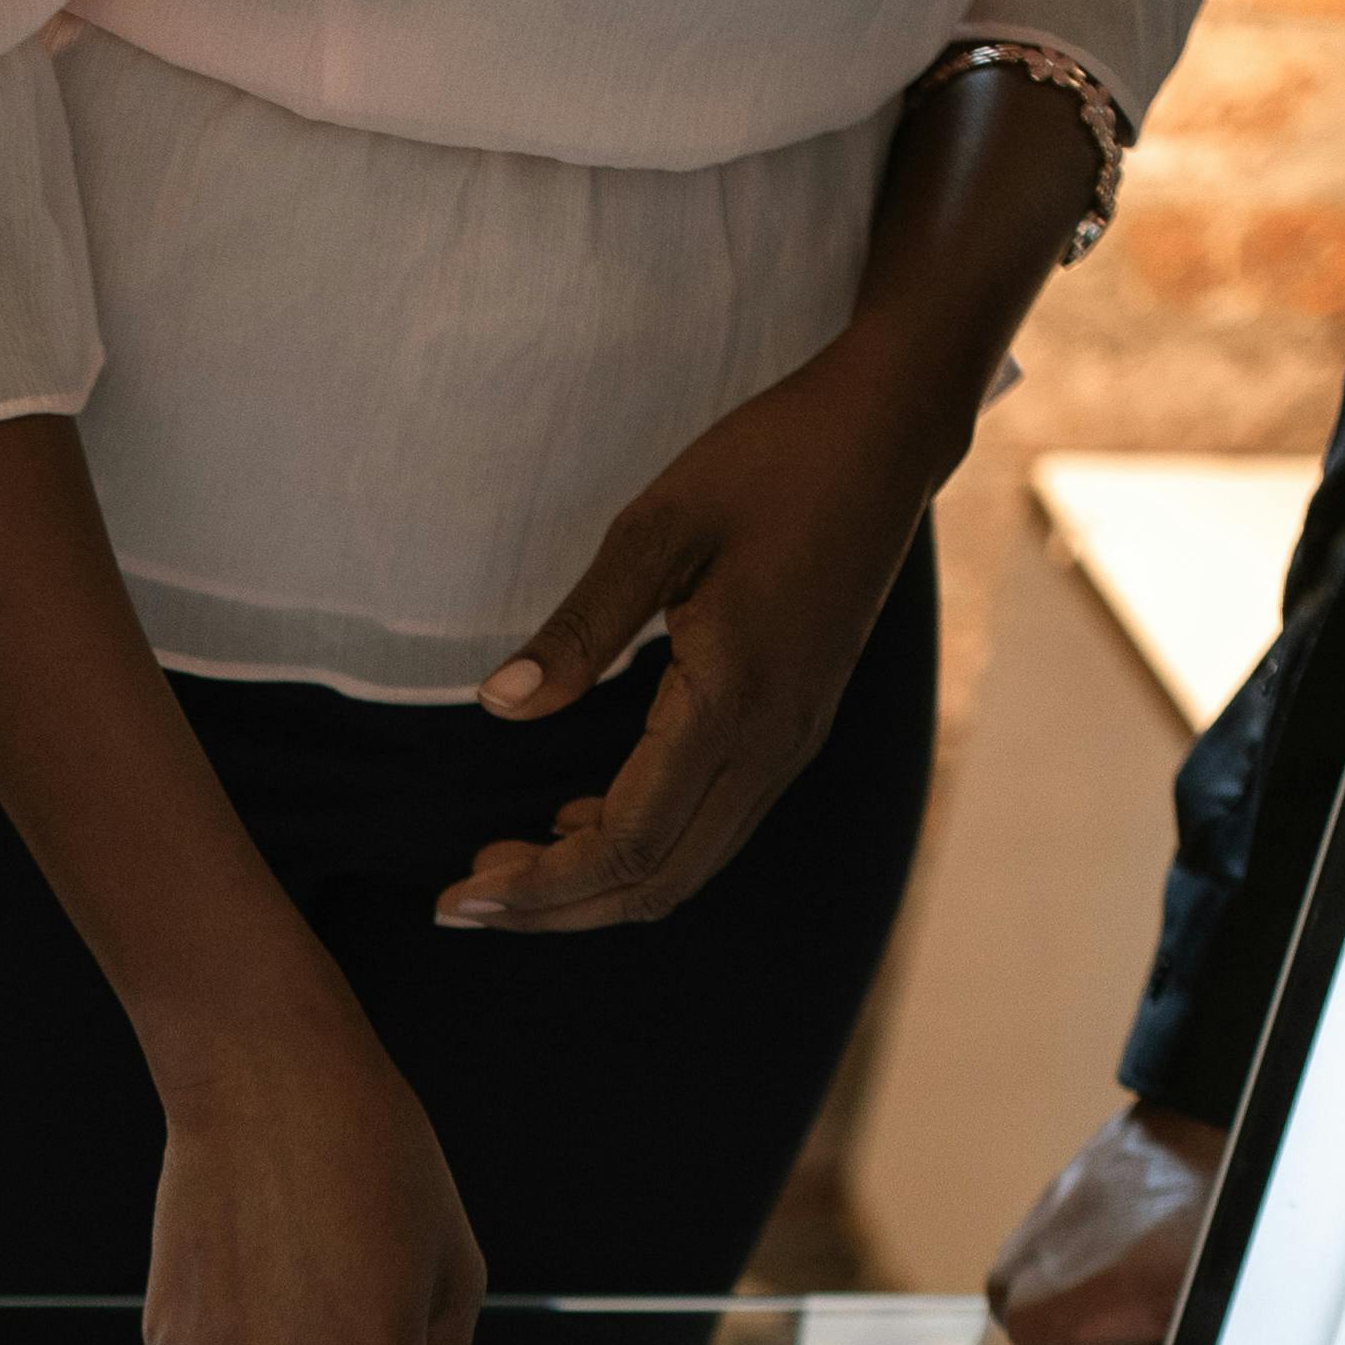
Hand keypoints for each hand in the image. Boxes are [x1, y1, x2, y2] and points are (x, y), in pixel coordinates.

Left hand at [436, 341, 952, 935]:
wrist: (886, 435)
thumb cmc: (772, 464)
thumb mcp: (657, 529)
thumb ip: (579, 627)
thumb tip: (499, 704)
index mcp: (732, 701)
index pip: (628, 842)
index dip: (540, 886)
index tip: (459, 896)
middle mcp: (771, 745)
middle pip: (656, 882)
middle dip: (554, 908)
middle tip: (461, 903)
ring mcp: (791, 743)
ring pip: (686, 866)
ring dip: (594, 887)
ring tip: (505, 867)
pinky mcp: (793, 729)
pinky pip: (711, 826)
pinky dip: (639, 847)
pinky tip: (575, 820)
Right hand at [989, 1105, 1224, 1344]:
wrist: (1220, 1119)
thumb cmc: (1212, 1214)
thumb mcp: (1201, 1326)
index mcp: (1031, 1320)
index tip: (1185, 1312)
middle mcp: (1009, 1279)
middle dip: (1142, 1326)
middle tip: (1182, 1282)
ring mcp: (1027, 1235)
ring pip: (1090, 1301)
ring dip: (1133, 1290)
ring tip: (1174, 1253)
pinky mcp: (1052, 1201)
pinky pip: (1090, 1258)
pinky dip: (1126, 1254)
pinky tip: (1162, 1231)